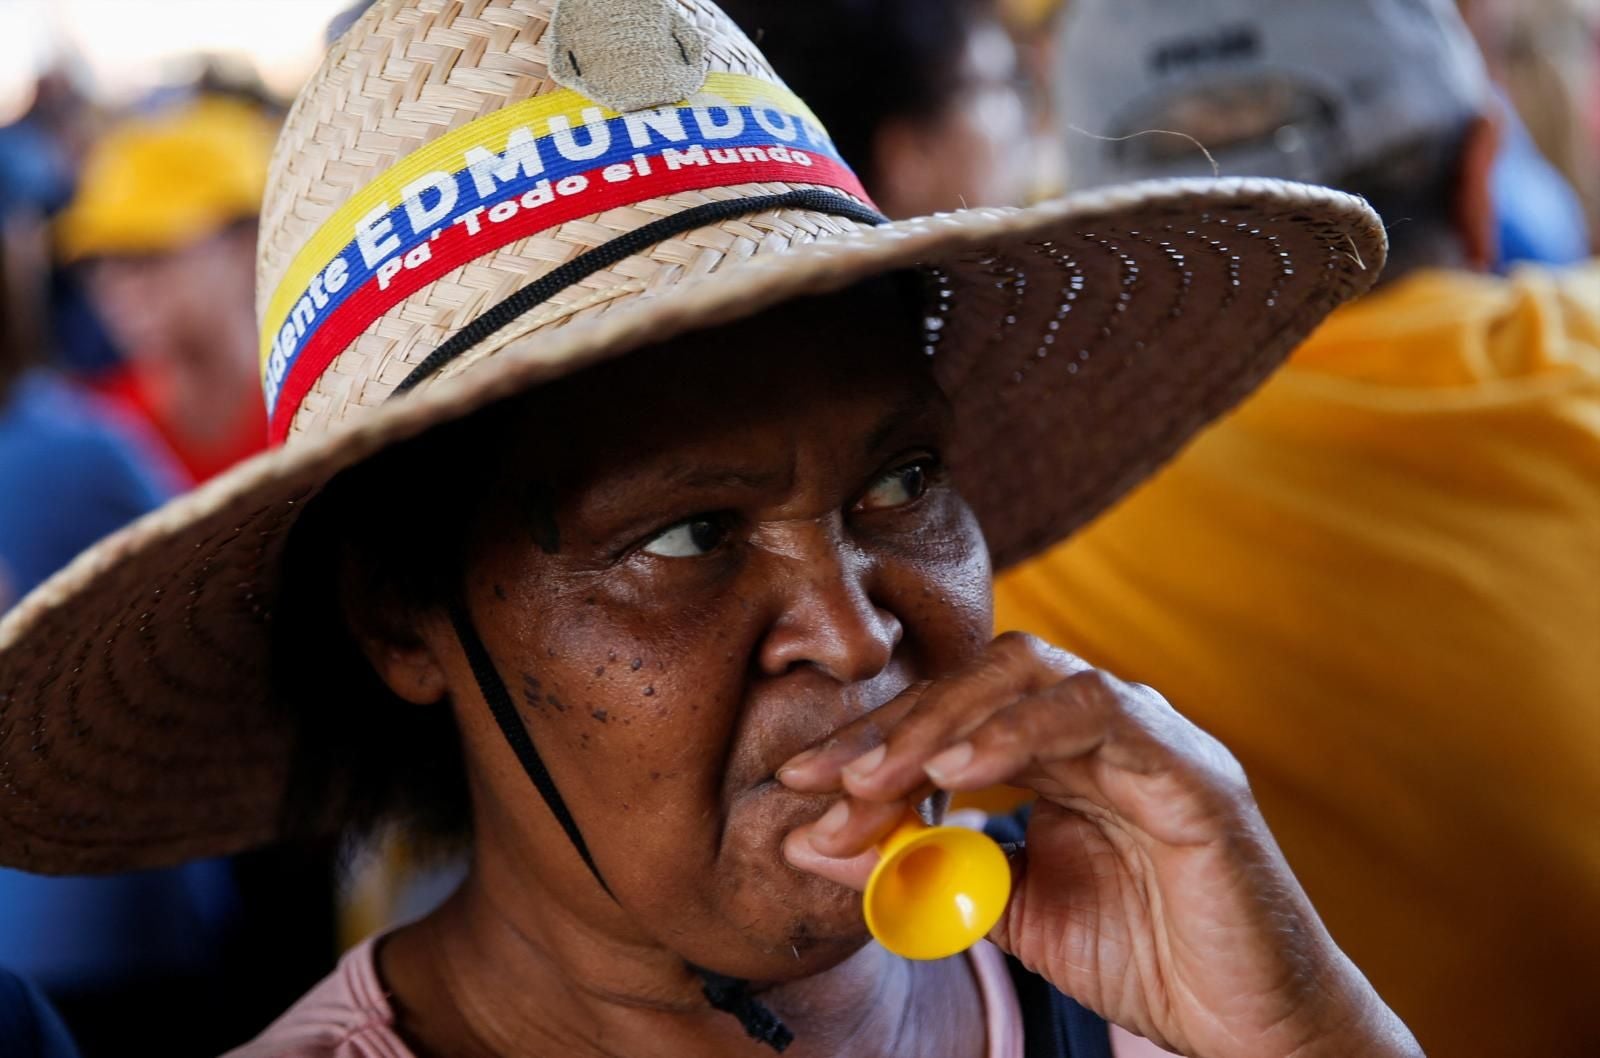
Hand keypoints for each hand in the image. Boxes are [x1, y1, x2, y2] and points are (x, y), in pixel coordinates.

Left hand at [778, 634, 1421, 1057]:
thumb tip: (813, 843)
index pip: (955, 716)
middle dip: (892, 723)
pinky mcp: (1194, 770)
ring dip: (942, 722)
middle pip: (980, 680)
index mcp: (1061, 754)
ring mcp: (1153, 737)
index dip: (873, 742)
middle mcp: (1104, 728)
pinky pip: (1103, 714)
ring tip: (873, 776)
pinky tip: (959, 773)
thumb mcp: (1003, 914)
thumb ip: (922, 869)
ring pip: (1033, 677)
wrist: (1248, 1025)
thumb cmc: (1142, 960)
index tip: (798, 783)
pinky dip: (1023, 731)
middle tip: (817, 775)